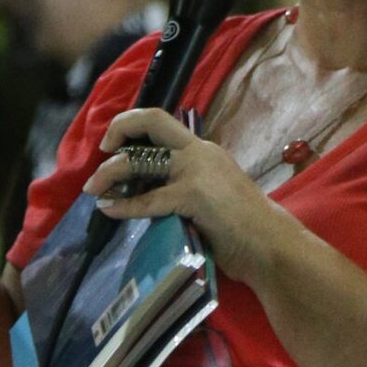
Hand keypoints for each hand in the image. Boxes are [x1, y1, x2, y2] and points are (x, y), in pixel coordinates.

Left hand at [83, 106, 286, 284]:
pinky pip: (148, 199)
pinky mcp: (193, 195)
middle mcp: (200, 152)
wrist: (271, 246)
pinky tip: (109, 210)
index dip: (135, 126)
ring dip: (111, 171)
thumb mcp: (213, 194)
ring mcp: (197, 171)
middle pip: (153, 120)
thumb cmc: (244, 229)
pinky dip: (124, 205)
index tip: (117, 144)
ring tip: (94, 187)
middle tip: (102, 150)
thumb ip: (184, 186)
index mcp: (204, 151)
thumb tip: (147, 192)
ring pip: (141, 159)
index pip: (164, 123)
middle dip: (120, 128)